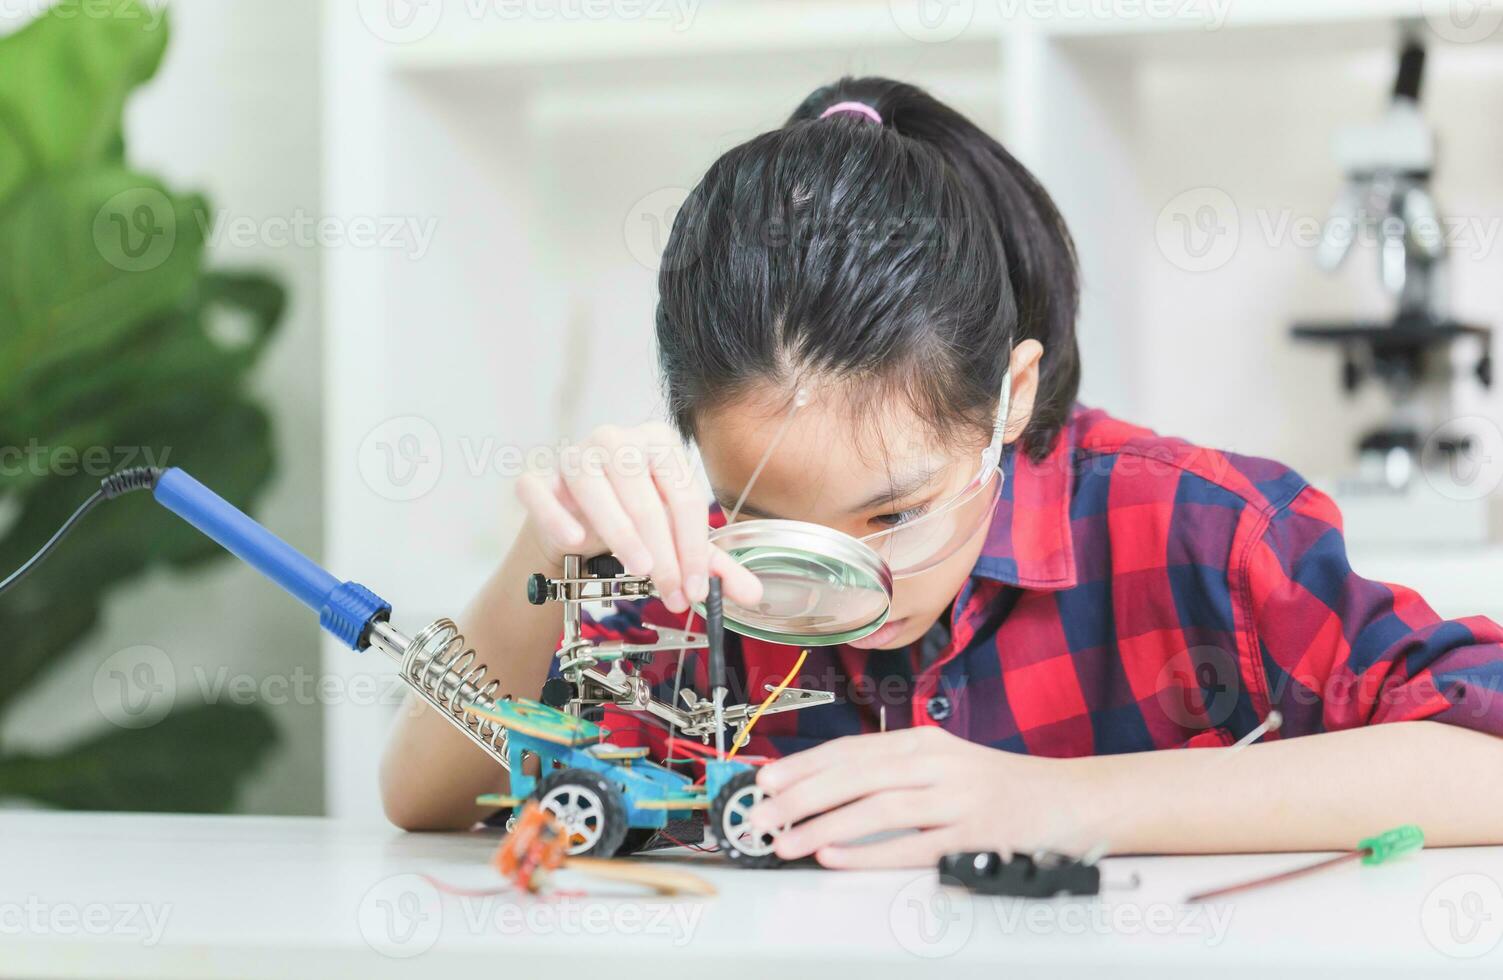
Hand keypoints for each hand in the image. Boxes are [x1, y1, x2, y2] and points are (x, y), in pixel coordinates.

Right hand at [515, 422, 760, 613]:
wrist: (576, 523)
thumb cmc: (632, 520)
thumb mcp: (676, 539)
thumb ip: (713, 564)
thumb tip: (753, 595)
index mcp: (659, 443)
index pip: (684, 498)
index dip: (693, 548)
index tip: (696, 588)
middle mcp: (616, 439)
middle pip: (645, 498)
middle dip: (663, 553)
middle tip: (672, 593)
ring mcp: (574, 455)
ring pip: (596, 491)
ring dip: (622, 535)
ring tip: (640, 571)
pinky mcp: (537, 476)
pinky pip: (541, 492)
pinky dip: (558, 517)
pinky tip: (577, 540)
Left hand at [748, 727, 1090, 868]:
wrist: (1071, 801)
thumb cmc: (1002, 787)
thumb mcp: (946, 764)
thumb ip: (894, 771)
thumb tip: (830, 788)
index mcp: (924, 742)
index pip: (851, 749)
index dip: (804, 765)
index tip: (767, 780)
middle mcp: (937, 763)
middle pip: (855, 775)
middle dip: (801, 795)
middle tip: (762, 813)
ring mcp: (957, 798)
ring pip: (876, 807)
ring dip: (824, 824)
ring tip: (787, 840)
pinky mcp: (972, 834)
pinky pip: (912, 845)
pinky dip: (870, 851)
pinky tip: (837, 855)